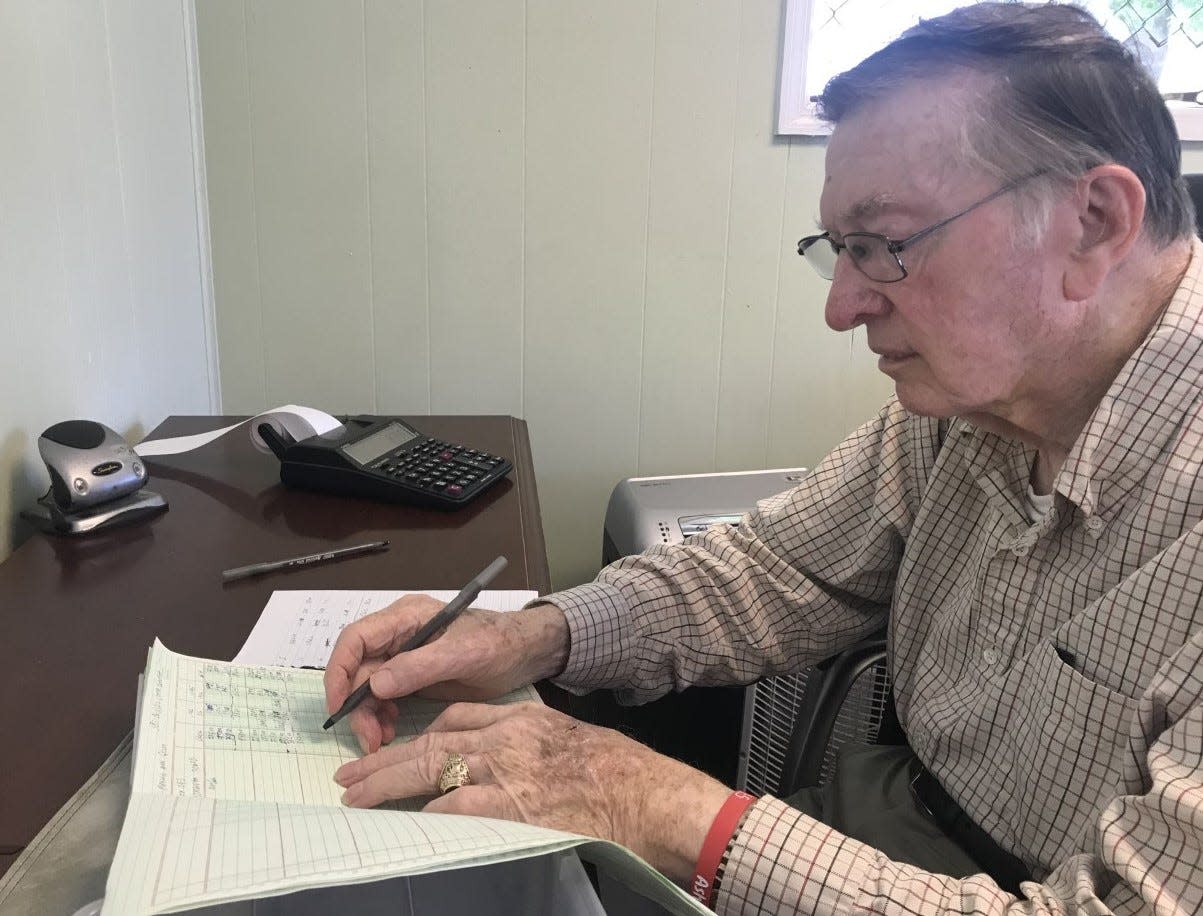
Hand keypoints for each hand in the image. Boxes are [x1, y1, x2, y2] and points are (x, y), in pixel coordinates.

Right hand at [323, 596, 568, 752]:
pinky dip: (380, 717)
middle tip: (369, 739)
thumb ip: (421, 666)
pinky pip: (383, 698)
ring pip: (367, 688)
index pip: (356, 639)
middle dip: (356, 705)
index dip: (339, 671)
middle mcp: (398, 635)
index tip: (338, 706)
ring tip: (381, 740)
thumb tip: (375, 685)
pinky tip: (390, 733)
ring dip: (368, 715)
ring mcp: (404, 657)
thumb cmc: (500, 643)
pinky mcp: (412, 678)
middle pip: (358, 669)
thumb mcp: (464, 654)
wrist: (525, 653)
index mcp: (406, 617)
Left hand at [334, 701, 730, 879]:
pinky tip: (404, 823)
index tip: (399, 749)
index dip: (421, 734)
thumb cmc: (621, 772)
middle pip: (430, 741)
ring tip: (357, 800)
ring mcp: (506, 771)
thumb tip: (507, 763)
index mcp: (522, 717)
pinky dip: (424, 814)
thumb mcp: (571, 739)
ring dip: (387, 786)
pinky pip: (453, 808)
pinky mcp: (510, 807)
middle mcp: (507, 738)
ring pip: (429, 770)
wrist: (649, 795)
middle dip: (385, 759)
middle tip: (351, 775)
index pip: (457, 717)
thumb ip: (533, 744)